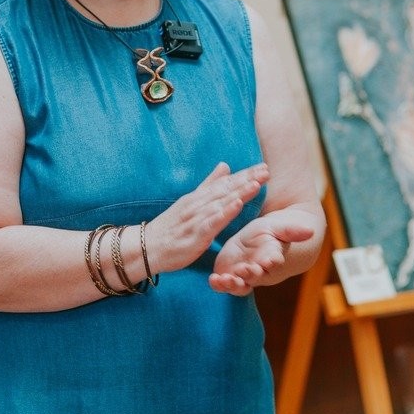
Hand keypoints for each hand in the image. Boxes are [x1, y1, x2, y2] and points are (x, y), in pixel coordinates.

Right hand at [147, 161, 268, 273]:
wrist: (146, 247)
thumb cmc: (170, 226)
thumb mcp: (190, 202)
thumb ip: (208, 185)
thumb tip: (225, 166)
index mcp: (199, 197)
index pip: (226, 184)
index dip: (245, 176)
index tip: (263, 167)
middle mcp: (198, 204)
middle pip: (226, 190)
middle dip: (247, 180)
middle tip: (266, 171)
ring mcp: (195, 219)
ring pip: (221, 203)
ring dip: (239, 193)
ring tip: (256, 184)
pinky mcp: (194, 235)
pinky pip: (211, 223)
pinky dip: (223, 213)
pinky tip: (236, 205)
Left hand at [209, 207, 315, 295]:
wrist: (260, 238)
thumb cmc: (272, 232)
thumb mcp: (280, 227)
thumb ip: (293, 231)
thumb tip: (310, 231)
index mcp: (273, 257)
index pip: (274, 262)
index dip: (271, 262)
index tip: (269, 260)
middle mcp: (259, 270)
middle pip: (256, 276)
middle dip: (250, 274)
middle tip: (244, 269)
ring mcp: (244, 274)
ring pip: (240, 284)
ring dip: (233, 284)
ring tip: (226, 279)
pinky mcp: (229, 273)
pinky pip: (224, 284)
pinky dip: (219, 285)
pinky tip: (213, 280)